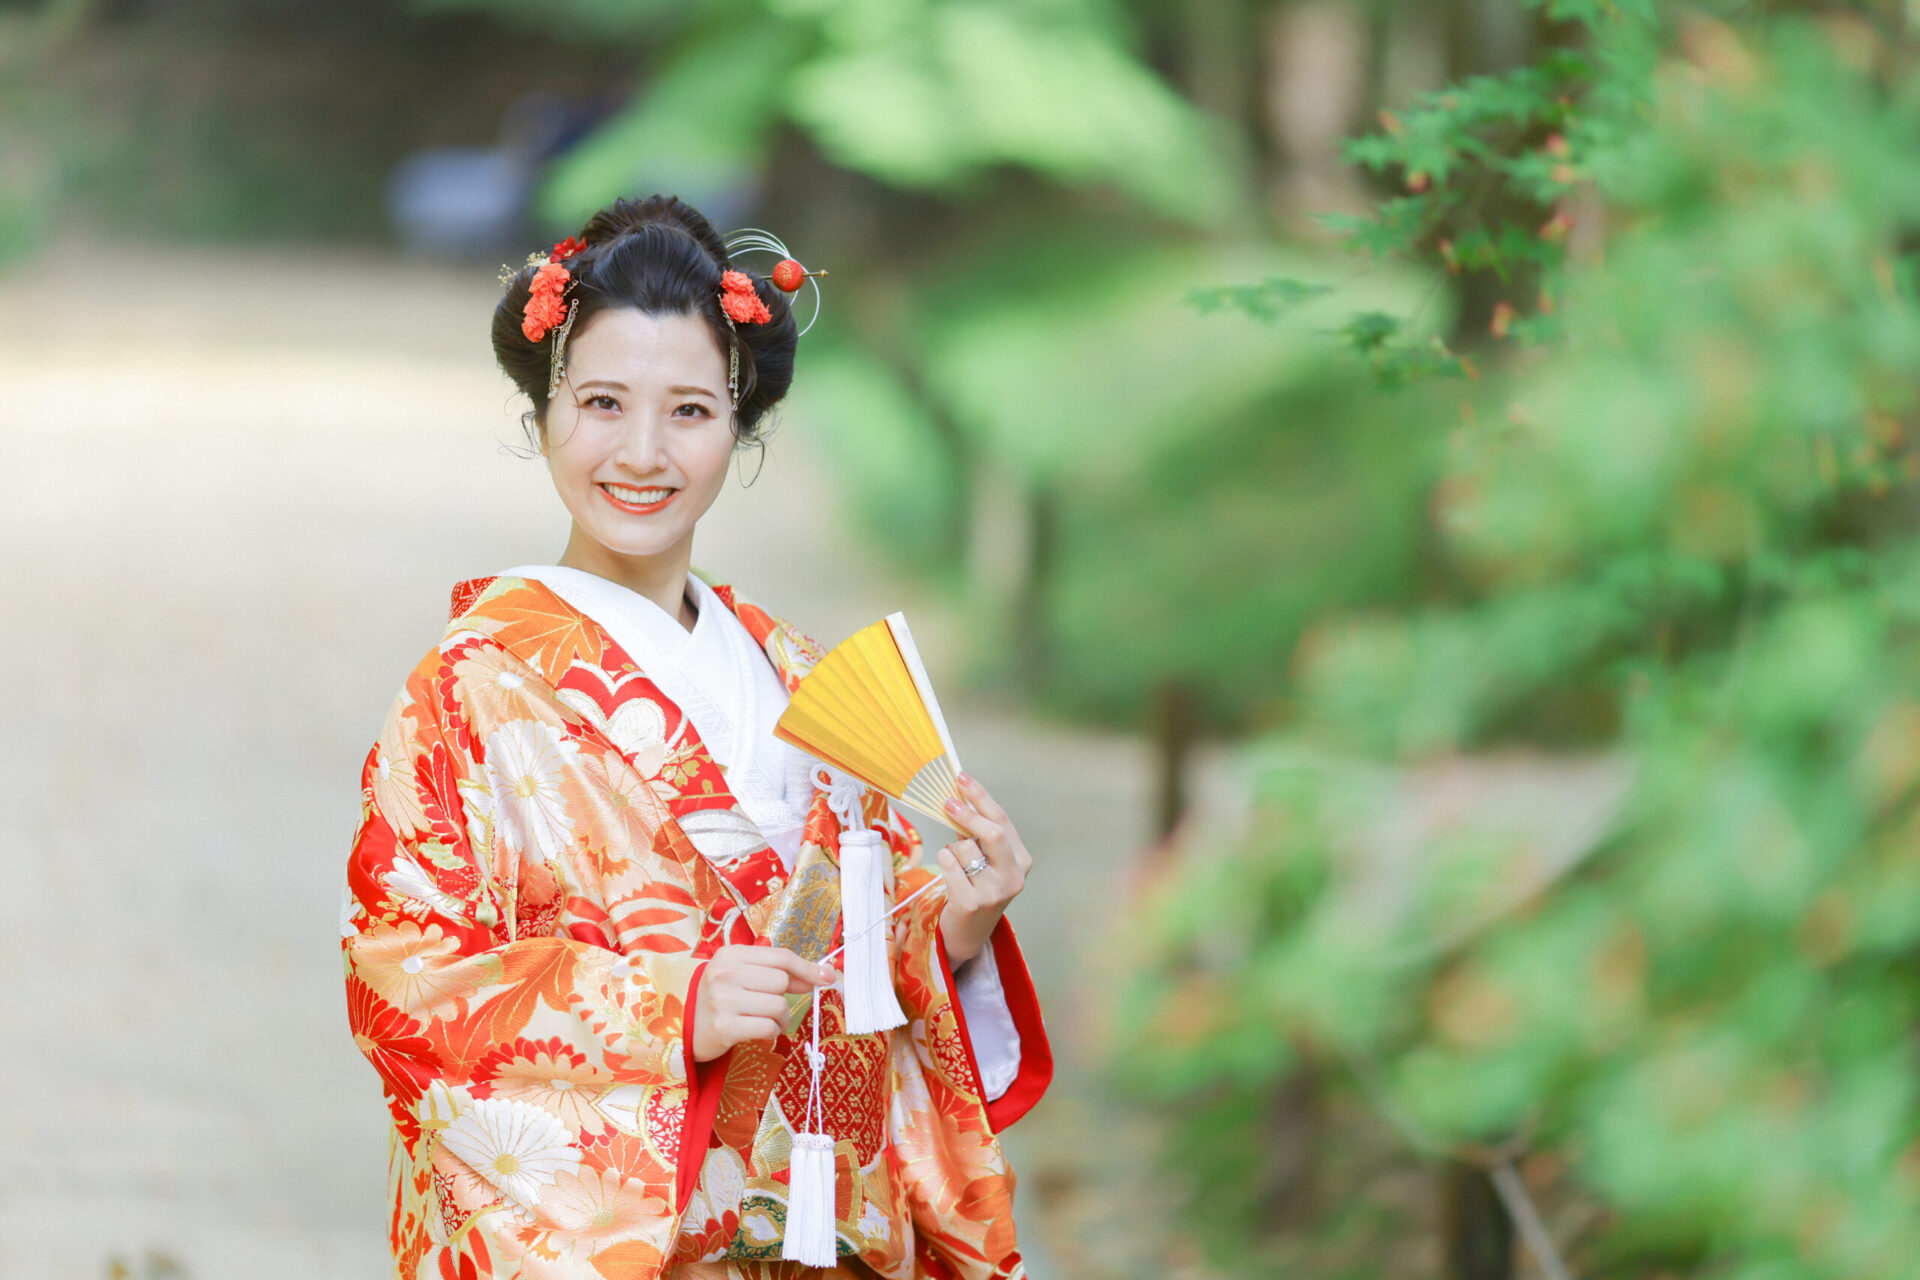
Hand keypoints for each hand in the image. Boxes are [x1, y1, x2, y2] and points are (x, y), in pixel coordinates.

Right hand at [691, 944, 835, 1062]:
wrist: (681, 1024)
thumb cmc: (719, 997)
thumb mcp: (741, 974)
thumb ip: (777, 972)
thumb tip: (822, 975)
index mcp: (730, 954)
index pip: (781, 957)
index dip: (808, 968)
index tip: (828, 978)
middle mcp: (725, 973)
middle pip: (781, 982)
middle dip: (785, 997)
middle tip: (771, 1006)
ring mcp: (723, 1000)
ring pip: (778, 1006)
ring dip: (779, 1018)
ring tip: (762, 1020)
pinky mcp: (724, 1028)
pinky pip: (768, 1028)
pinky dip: (772, 1032)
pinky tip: (758, 1032)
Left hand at [935, 772, 1032, 967]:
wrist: (970, 932)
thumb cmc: (976, 887)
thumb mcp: (987, 861)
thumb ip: (979, 834)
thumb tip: (958, 797)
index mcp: (1021, 861)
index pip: (1002, 821)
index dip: (981, 797)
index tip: (962, 779)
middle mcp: (1014, 877)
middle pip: (992, 833)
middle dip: (968, 814)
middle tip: (947, 801)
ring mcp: (995, 893)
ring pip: (964, 849)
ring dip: (952, 849)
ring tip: (956, 865)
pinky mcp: (972, 903)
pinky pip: (949, 865)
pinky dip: (944, 861)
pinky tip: (950, 874)